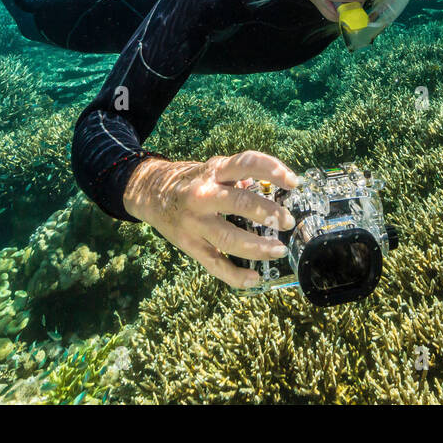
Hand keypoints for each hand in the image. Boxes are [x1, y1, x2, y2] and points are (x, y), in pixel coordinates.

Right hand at [123, 151, 299, 287]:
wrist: (149, 192)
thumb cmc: (190, 180)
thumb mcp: (212, 169)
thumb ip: (239, 177)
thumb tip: (270, 187)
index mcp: (214, 171)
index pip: (246, 164)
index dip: (273, 170)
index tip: (293, 182)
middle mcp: (203, 195)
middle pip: (240, 203)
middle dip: (268, 213)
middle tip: (286, 221)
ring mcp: (195, 222)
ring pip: (229, 239)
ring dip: (258, 247)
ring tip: (278, 250)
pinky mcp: (189, 245)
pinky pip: (215, 264)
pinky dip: (236, 275)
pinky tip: (254, 279)